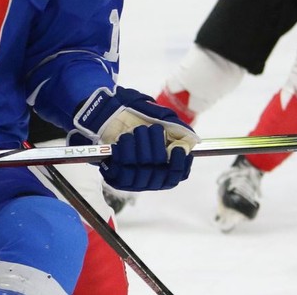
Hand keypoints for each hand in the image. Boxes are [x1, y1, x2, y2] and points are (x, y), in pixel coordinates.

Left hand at [72, 87, 197, 191]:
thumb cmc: (135, 118)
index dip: (179, 164)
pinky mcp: (116, 178)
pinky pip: (124, 169)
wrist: (106, 116)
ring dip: (141, 144)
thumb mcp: (159, 118)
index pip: (177, 175)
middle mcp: (150, 178)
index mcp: (163, 168)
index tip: (177, 149)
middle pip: (160, 170)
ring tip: (136, 131)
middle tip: (151, 129)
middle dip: (157, 145)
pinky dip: (125, 150)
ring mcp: (133, 180)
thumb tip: (191, 141)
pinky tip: (123, 140)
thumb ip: (177, 129)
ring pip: (143, 169)